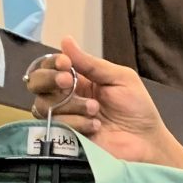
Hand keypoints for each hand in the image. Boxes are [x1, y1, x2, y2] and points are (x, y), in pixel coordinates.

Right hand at [26, 36, 182, 170]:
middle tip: (68, 82)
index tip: (64, 63)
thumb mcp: (119, 78)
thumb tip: (65, 41)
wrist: (145, 141)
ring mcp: (65, 118)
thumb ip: (91, 63)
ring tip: (96, 110)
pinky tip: (95, 126)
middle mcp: (67, 98)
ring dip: (71, 105)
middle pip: (37, 84)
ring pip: (45, 105)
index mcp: (79, 80)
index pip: (50, 66)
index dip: (52, 63)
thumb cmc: (137, 109)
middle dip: (50, 79)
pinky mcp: (66, 138)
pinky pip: (56, 126)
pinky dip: (76, 123)